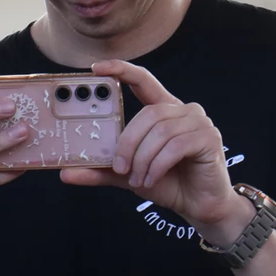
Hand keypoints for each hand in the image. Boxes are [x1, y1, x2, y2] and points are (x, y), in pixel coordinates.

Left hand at [60, 61, 246, 241]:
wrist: (197, 206)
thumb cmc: (166, 183)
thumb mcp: (127, 175)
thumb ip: (101, 170)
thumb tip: (66, 173)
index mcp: (163, 110)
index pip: (143, 80)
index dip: (121, 69)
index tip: (96, 68)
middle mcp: (182, 110)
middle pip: (148, 113)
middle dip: (129, 142)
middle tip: (119, 167)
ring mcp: (199, 122)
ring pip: (161, 131)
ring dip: (144, 159)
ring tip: (137, 179)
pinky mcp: (209, 138)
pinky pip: (177, 146)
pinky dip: (158, 165)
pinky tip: (151, 179)